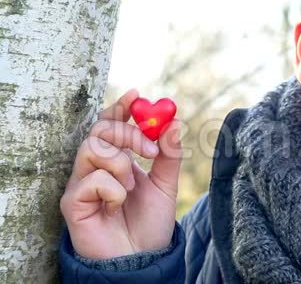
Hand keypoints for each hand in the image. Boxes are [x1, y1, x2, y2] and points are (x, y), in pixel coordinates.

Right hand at [60, 89, 182, 258]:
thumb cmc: (150, 224)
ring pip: (92, 148)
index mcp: (116, 160)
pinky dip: (113, 189)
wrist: (142, 260)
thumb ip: (169, 156)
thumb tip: (175, 122)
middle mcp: (95, 168)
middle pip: (100, 130)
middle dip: (128, 133)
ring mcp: (81, 184)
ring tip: (132, 187)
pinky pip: (91, 180)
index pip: (111, 125)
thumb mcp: (166, 186)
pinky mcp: (72, 203)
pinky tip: (116, 206)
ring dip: (121, 164)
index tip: (136, 93)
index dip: (120, 108)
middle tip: (150, 150)